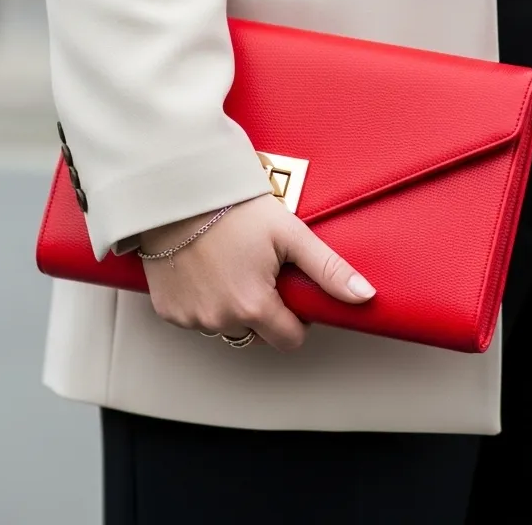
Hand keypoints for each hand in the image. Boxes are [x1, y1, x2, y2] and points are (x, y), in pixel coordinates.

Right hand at [140, 194, 375, 350]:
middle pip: (257, 334)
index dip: (297, 317)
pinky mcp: (167, 311)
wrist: (180, 192)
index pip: (290, 340)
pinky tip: (207, 269)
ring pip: (225, 327)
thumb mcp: (290, 234)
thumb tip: (365, 296)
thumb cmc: (235, 208)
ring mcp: (190, 319)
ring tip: (232, 264)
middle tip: (261, 269)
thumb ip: (328, 270)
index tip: (290, 288)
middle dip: (264, 310)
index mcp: (253, 307)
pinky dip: (204, 301)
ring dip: (232, 307)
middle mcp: (219, 320)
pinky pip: (194, 318)